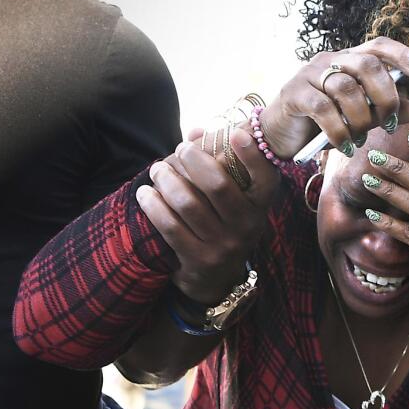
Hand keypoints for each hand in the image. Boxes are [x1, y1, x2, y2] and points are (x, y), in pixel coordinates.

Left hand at [136, 129, 279, 304]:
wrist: (218, 278)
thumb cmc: (224, 224)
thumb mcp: (235, 200)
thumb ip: (220, 164)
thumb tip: (196, 131)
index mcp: (260, 207)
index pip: (264, 178)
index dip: (252, 155)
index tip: (235, 134)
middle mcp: (247, 226)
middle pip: (218, 185)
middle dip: (193, 161)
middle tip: (180, 150)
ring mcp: (223, 245)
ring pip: (188, 204)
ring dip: (167, 181)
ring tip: (157, 171)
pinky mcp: (199, 259)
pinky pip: (169, 226)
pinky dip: (153, 205)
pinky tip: (145, 194)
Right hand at [260, 38, 408, 158]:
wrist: (280, 134)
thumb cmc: (323, 122)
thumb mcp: (360, 117)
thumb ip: (385, 111)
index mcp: (348, 60)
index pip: (379, 46)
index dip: (404, 56)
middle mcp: (329, 60)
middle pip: (367, 65)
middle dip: (386, 97)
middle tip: (390, 123)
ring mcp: (309, 74)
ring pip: (346, 89)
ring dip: (361, 120)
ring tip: (360, 139)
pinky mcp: (294, 93)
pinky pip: (324, 110)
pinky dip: (340, 132)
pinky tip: (345, 146)